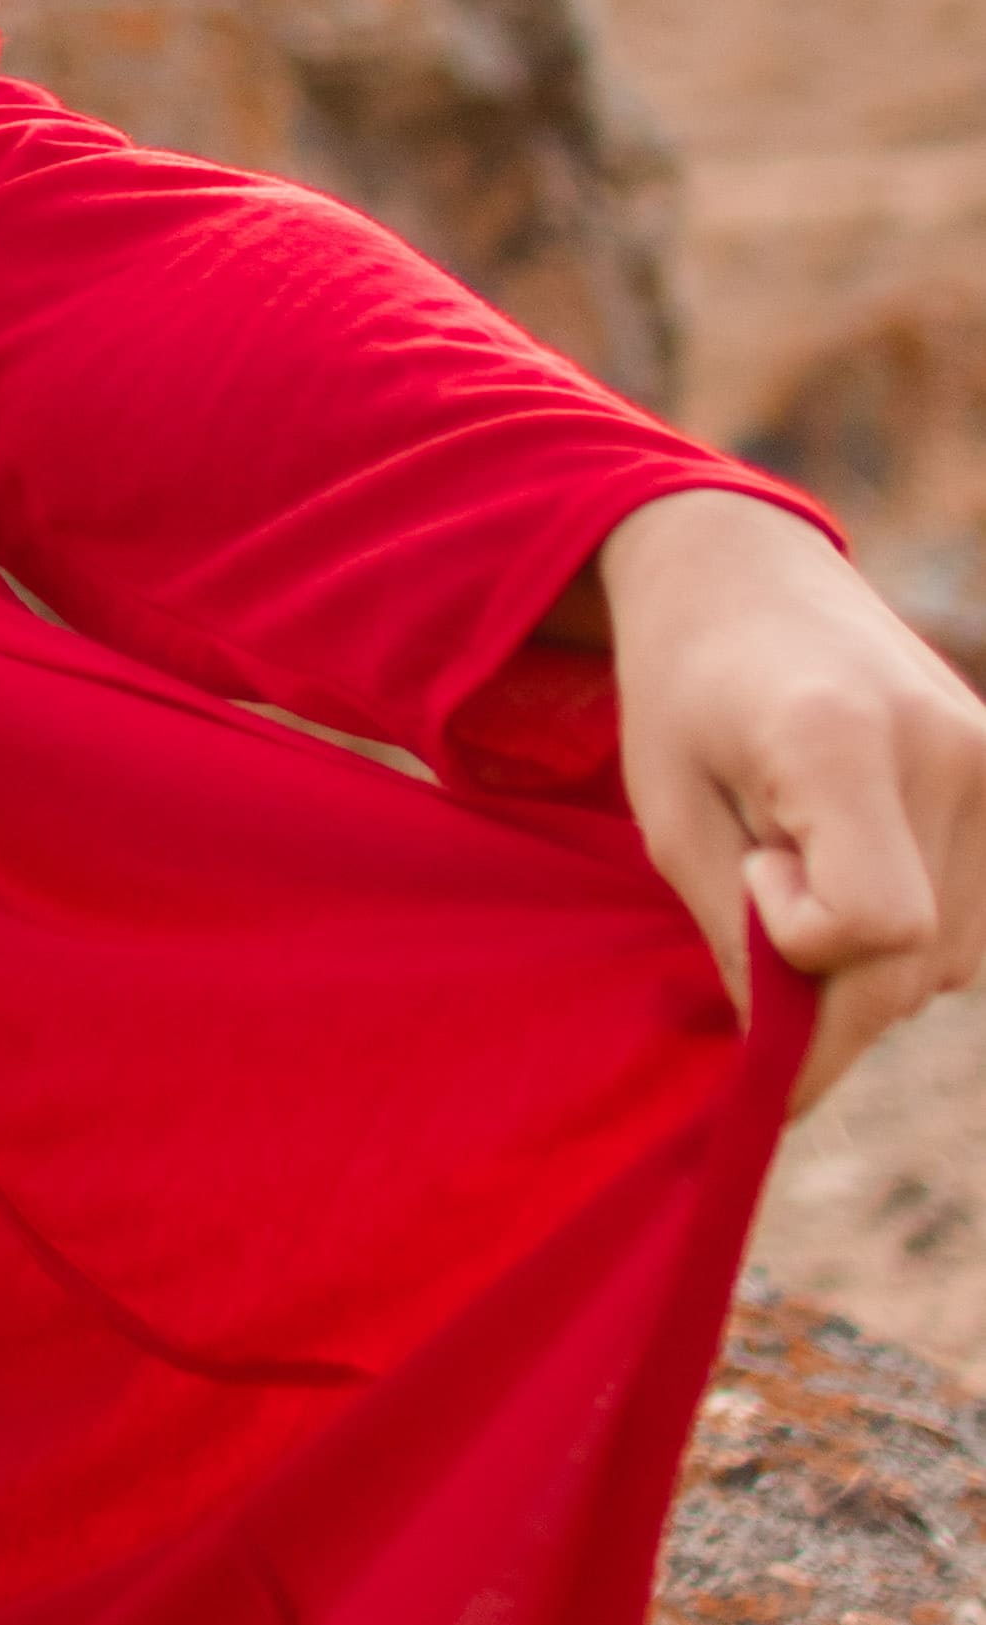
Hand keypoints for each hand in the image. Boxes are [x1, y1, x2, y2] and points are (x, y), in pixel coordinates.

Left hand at [600, 487, 985, 1113]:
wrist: (743, 570)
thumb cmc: (684, 691)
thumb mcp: (669, 814)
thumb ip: (735, 937)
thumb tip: (790, 1053)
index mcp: (844, 741)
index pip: (875, 925)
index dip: (802, 950)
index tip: (749, 881)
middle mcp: (947, 749)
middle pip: (915, 959)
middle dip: (829, 990)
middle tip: (758, 902)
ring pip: (949, 958)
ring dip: (866, 960)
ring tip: (800, 856)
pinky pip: (973, 923)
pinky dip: (910, 934)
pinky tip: (850, 861)